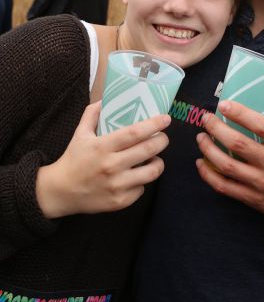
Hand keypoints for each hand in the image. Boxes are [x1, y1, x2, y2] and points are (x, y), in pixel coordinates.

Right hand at [36, 101, 169, 217]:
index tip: (165, 119)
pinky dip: (142, 181)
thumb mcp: (80, 133)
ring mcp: (117, 185)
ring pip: (152, 172)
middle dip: (162, 141)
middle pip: (149, 150)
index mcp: (103, 146)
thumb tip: (106, 99)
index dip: (154, 124)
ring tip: (154, 157)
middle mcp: (112, 166)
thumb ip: (92, 114)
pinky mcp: (120, 201)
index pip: (134, 133)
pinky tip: (136, 175)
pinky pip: (142, 189)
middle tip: (163, 137)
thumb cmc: (73, 159)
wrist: (60, 192)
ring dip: (158, 162)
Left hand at [196, 100, 263, 222]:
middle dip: (217, 129)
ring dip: (209, 150)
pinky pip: (224, 186)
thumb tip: (240, 116)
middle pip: (238, 144)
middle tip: (207, 120)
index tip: (224, 105)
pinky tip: (201, 163)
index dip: (240, 113)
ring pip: (227, 165)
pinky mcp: (252, 198)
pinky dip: (208, 174)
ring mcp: (262, 183)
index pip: (262, 126)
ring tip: (201, 139)